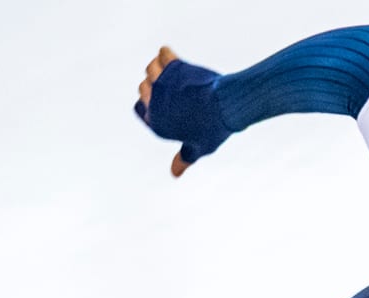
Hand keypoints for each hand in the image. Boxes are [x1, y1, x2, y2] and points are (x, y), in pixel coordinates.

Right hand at [133, 47, 229, 175]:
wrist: (228, 106)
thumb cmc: (214, 130)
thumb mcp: (199, 148)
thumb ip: (184, 158)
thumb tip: (174, 174)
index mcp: (157, 123)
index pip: (140, 108)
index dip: (150, 102)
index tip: (166, 100)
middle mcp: (154, 103)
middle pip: (143, 87)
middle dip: (155, 84)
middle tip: (175, 87)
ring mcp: (163, 84)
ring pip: (150, 68)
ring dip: (160, 68)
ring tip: (176, 73)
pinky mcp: (174, 68)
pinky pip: (163, 54)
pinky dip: (167, 53)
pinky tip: (175, 58)